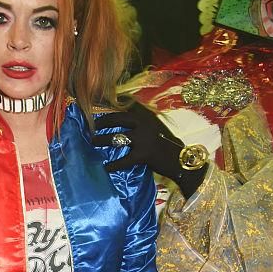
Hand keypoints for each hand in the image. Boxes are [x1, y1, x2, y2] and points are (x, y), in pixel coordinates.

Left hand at [92, 102, 206, 197]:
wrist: (180, 160)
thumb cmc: (164, 145)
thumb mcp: (153, 128)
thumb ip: (138, 123)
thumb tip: (119, 121)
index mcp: (146, 116)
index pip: (124, 106)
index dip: (108, 105)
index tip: (94, 104)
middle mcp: (144, 124)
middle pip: (117, 119)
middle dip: (102, 122)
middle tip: (92, 128)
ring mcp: (144, 139)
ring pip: (117, 138)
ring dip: (103, 140)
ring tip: (94, 142)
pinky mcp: (144, 155)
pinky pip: (124, 160)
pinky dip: (113, 165)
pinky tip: (106, 167)